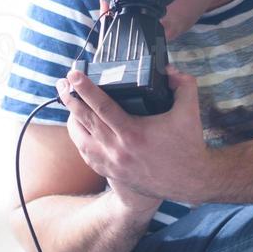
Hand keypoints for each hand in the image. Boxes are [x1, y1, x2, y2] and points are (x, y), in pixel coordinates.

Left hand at [57, 66, 210, 204]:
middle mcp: (118, 150)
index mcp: (134, 133)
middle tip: (62, 81)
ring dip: (71, 117)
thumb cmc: (188, 146)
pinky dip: (79, 135)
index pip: (102, 106)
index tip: (74, 74)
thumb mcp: (190, 112)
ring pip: (80, 137)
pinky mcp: (110, 171)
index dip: (85, 88)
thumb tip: (168, 70)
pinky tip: (79, 123)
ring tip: (67, 99)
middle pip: (84, 119)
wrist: (189, 181)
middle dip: (70, 98)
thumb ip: (183, 85)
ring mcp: (111, 163)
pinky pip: (85, 151)